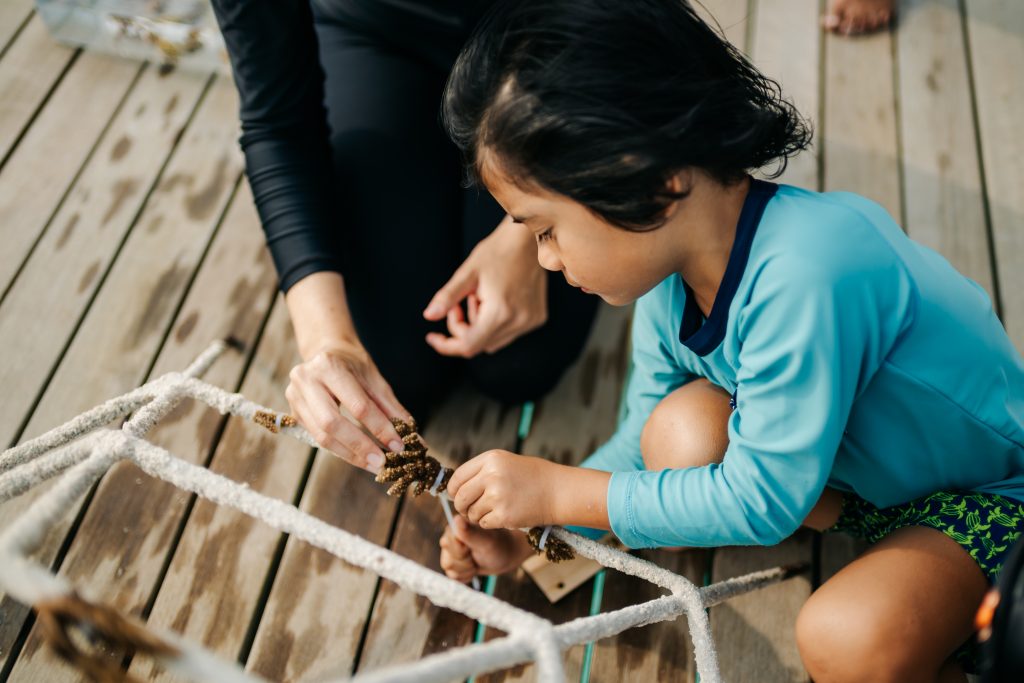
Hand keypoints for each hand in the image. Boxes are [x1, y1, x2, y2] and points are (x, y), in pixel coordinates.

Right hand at [285, 339, 409, 473]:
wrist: (326, 351)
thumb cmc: (353, 364)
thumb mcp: (375, 379)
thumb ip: (391, 408)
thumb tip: (411, 435)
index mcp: (329, 366)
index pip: (358, 405)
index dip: (380, 428)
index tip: (398, 445)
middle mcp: (306, 380)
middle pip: (332, 423)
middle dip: (359, 446)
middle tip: (381, 462)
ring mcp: (295, 397)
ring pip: (322, 436)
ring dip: (350, 454)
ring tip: (372, 465)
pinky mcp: (293, 412)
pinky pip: (318, 438)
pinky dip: (340, 450)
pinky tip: (357, 457)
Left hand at [423, 215, 546, 356]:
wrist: (528, 240)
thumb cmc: (497, 252)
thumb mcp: (467, 273)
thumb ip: (447, 297)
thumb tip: (429, 316)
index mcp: (500, 312)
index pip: (468, 346)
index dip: (447, 345)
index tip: (432, 337)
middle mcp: (519, 322)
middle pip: (480, 345)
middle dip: (464, 327)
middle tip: (462, 300)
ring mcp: (530, 322)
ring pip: (494, 341)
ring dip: (480, 326)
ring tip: (481, 297)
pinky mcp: (537, 318)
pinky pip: (509, 333)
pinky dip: (496, 323)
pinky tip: (496, 300)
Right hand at [439, 515, 534, 582]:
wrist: (506, 554)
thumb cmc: (498, 545)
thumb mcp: (486, 540)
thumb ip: (470, 532)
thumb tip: (457, 519)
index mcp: (455, 528)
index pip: (447, 545)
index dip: (462, 552)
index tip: (474, 548)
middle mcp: (450, 538)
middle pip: (447, 561)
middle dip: (466, 563)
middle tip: (478, 554)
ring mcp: (450, 552)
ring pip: (449, 569)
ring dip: (467, 570)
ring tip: (477, 561)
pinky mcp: (454, 563)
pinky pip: (453, 576)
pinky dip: (466, 575)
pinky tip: (475, 567)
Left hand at [447, 450, 561, 529]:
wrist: (559, 491)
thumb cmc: (533, 477)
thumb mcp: (506, 463)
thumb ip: (482, 472)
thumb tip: (455, 488)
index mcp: (491, 459)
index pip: (458, 477)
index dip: (454, 490)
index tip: (457, 496)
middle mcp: (491, 476)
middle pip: (460, 497)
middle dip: (462, 507)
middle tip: (469, 510)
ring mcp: (497, 496)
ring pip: (471, 513)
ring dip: (478, 516)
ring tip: (494, 511)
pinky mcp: (504, 516)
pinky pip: (483, 523)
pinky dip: (489, 523)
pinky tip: (503, 516)